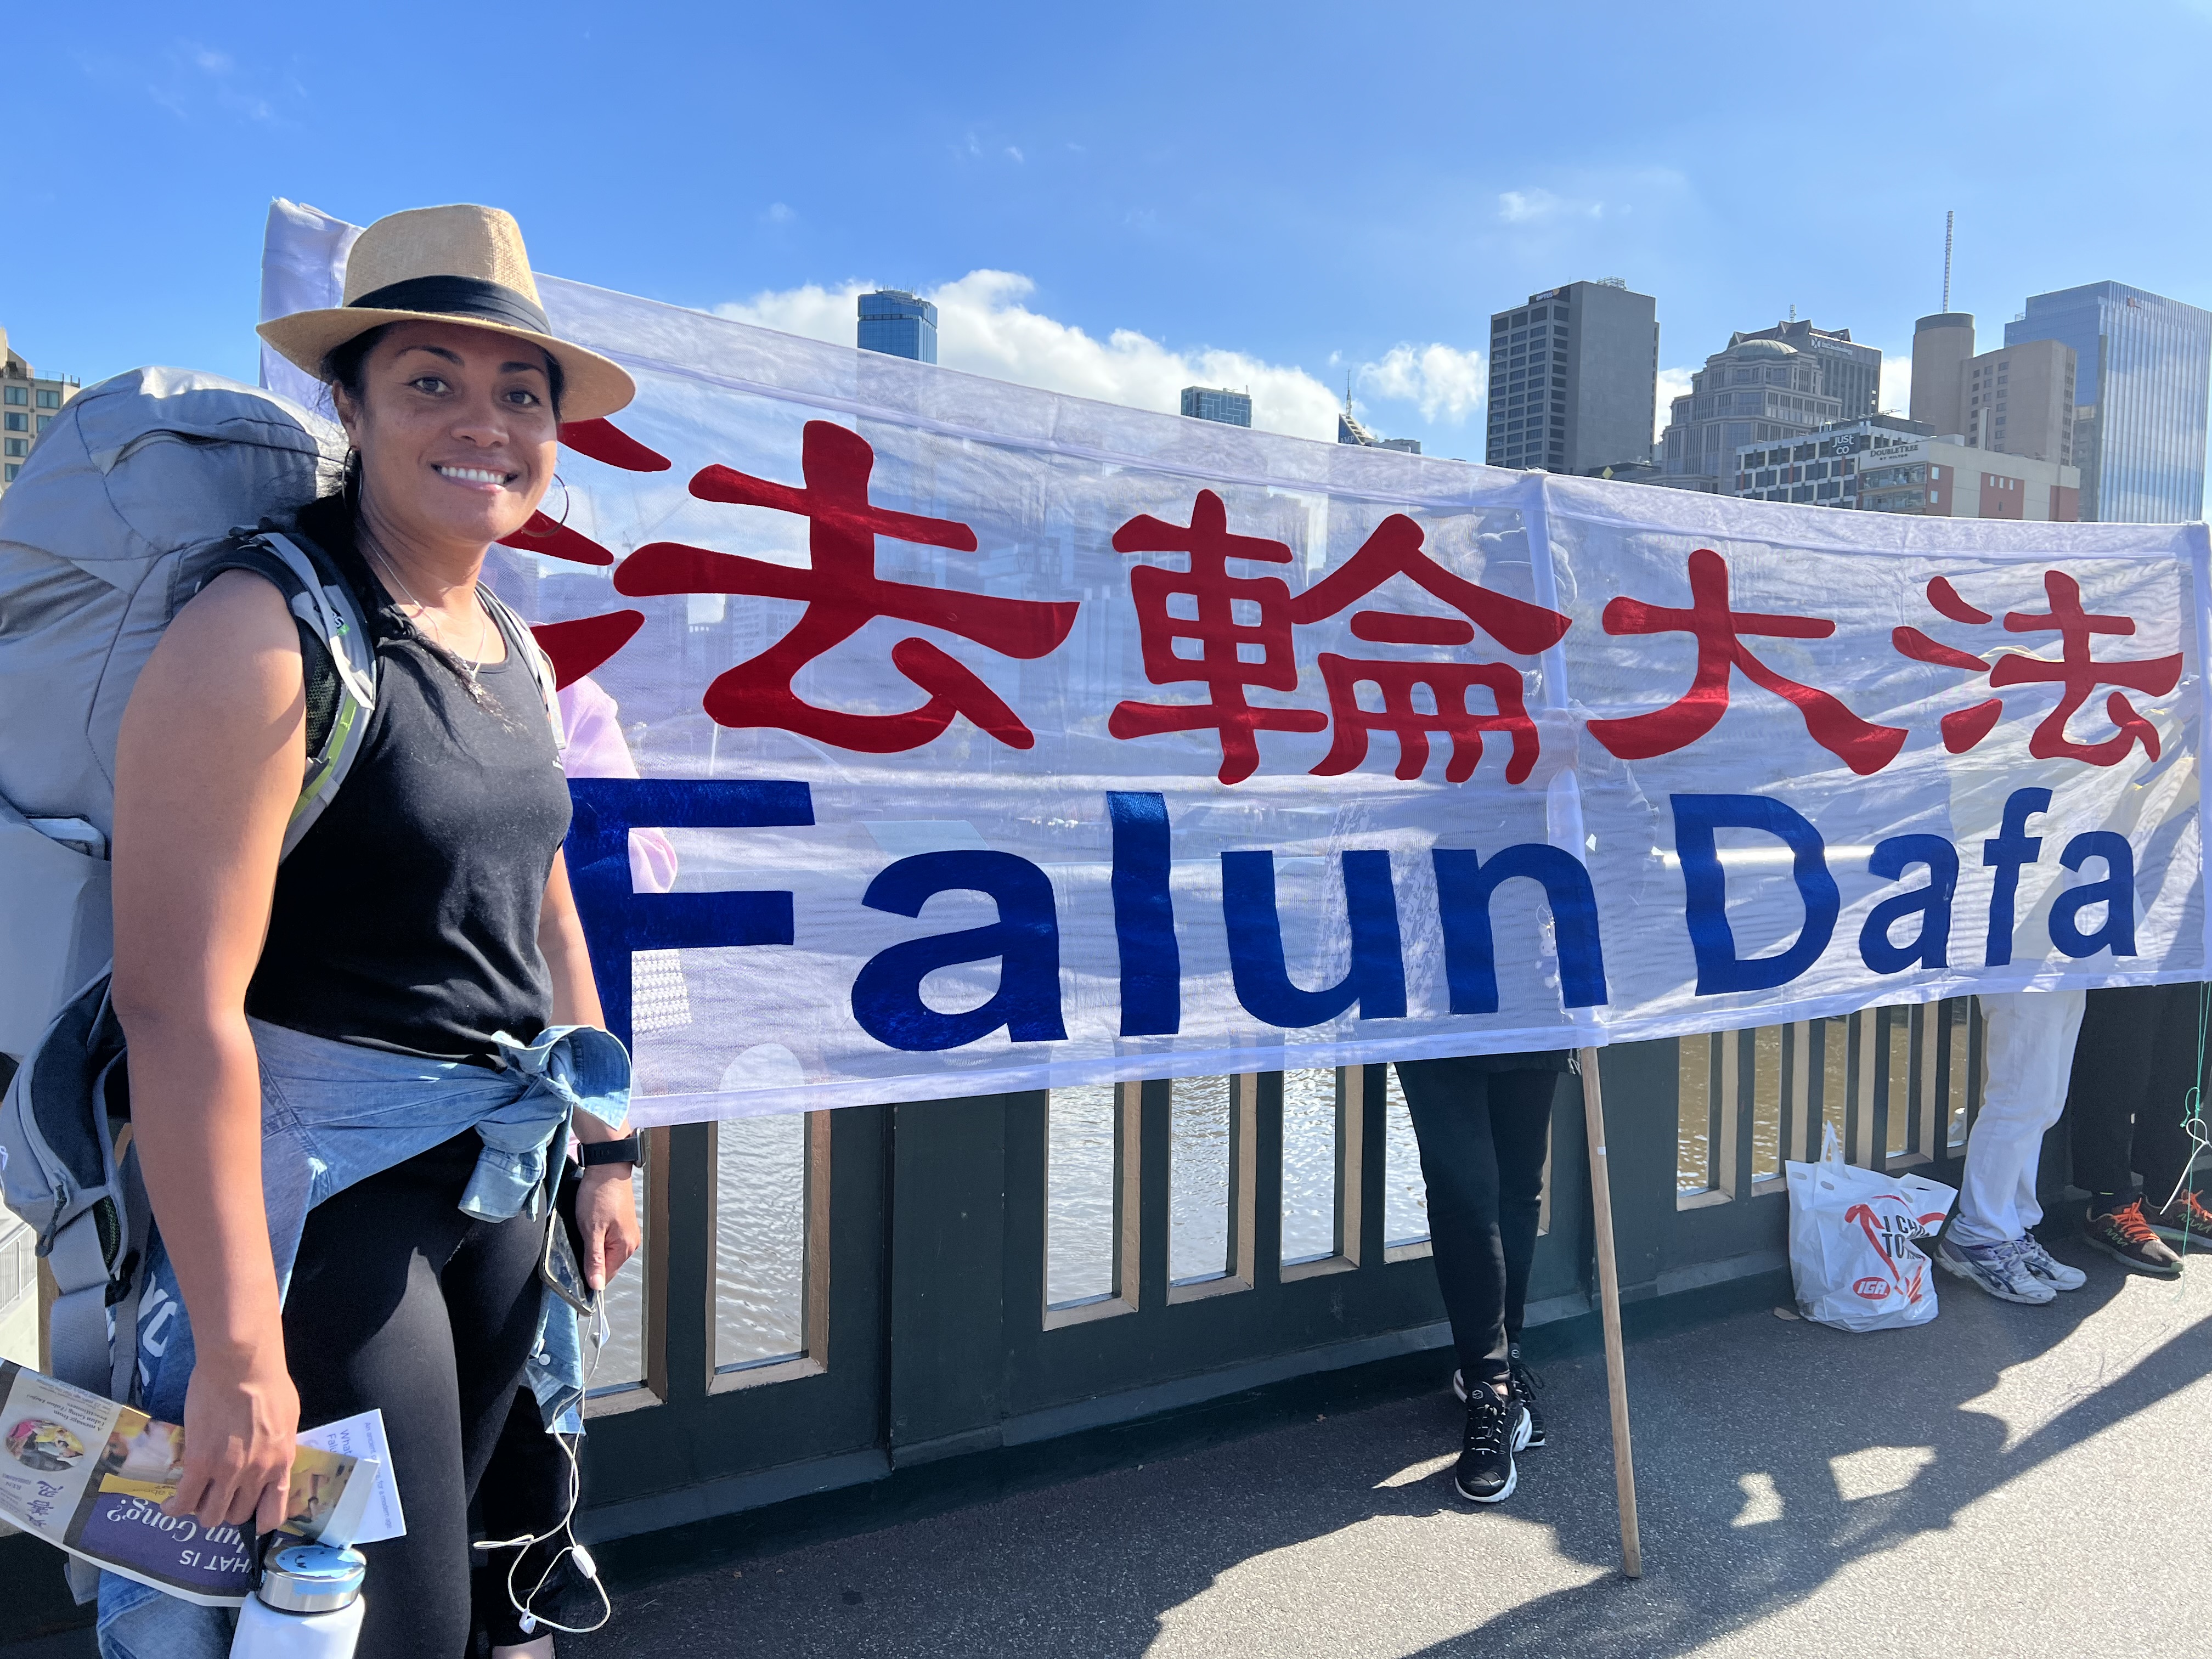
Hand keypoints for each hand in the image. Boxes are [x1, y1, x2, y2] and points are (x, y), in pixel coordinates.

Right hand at [167, 1339, 297, 1533]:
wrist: (242, 1367)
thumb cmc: (268, 1383)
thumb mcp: (286, 1418)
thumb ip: (277, 1445)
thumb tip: (270, 1454)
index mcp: (281, 1463)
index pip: (273, 1513)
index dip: (259, 1521)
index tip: (250, 1516)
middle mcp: (256, 1475)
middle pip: (237, 1515)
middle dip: (226, 1510)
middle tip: (216, 1497)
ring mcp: (227, 1472)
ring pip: (210, 1516)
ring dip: (201, 1511)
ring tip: (194, 1500)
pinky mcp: (199, 1464)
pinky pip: (184, 1502)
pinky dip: (175, 1509)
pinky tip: (169, 1506)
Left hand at [574, 1163, 641, 1290]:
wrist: (607, 1168)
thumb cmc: (600, 1194)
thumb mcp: (591, 1230)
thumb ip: (594, 1259)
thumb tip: (596, 1285)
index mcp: (625, 1247)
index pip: (605, 1276)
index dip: (588, 1275)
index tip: (574, 1267)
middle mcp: (630, 1242)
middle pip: (607, 1265)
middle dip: (590, 1260)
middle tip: (577, 1243)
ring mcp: (628, 1233)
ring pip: (606, 1253)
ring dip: (593, 1248)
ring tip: (584, 1232)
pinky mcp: (622, 1225)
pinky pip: (608, 1241)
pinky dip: (597, 1239)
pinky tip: (589, 1227)